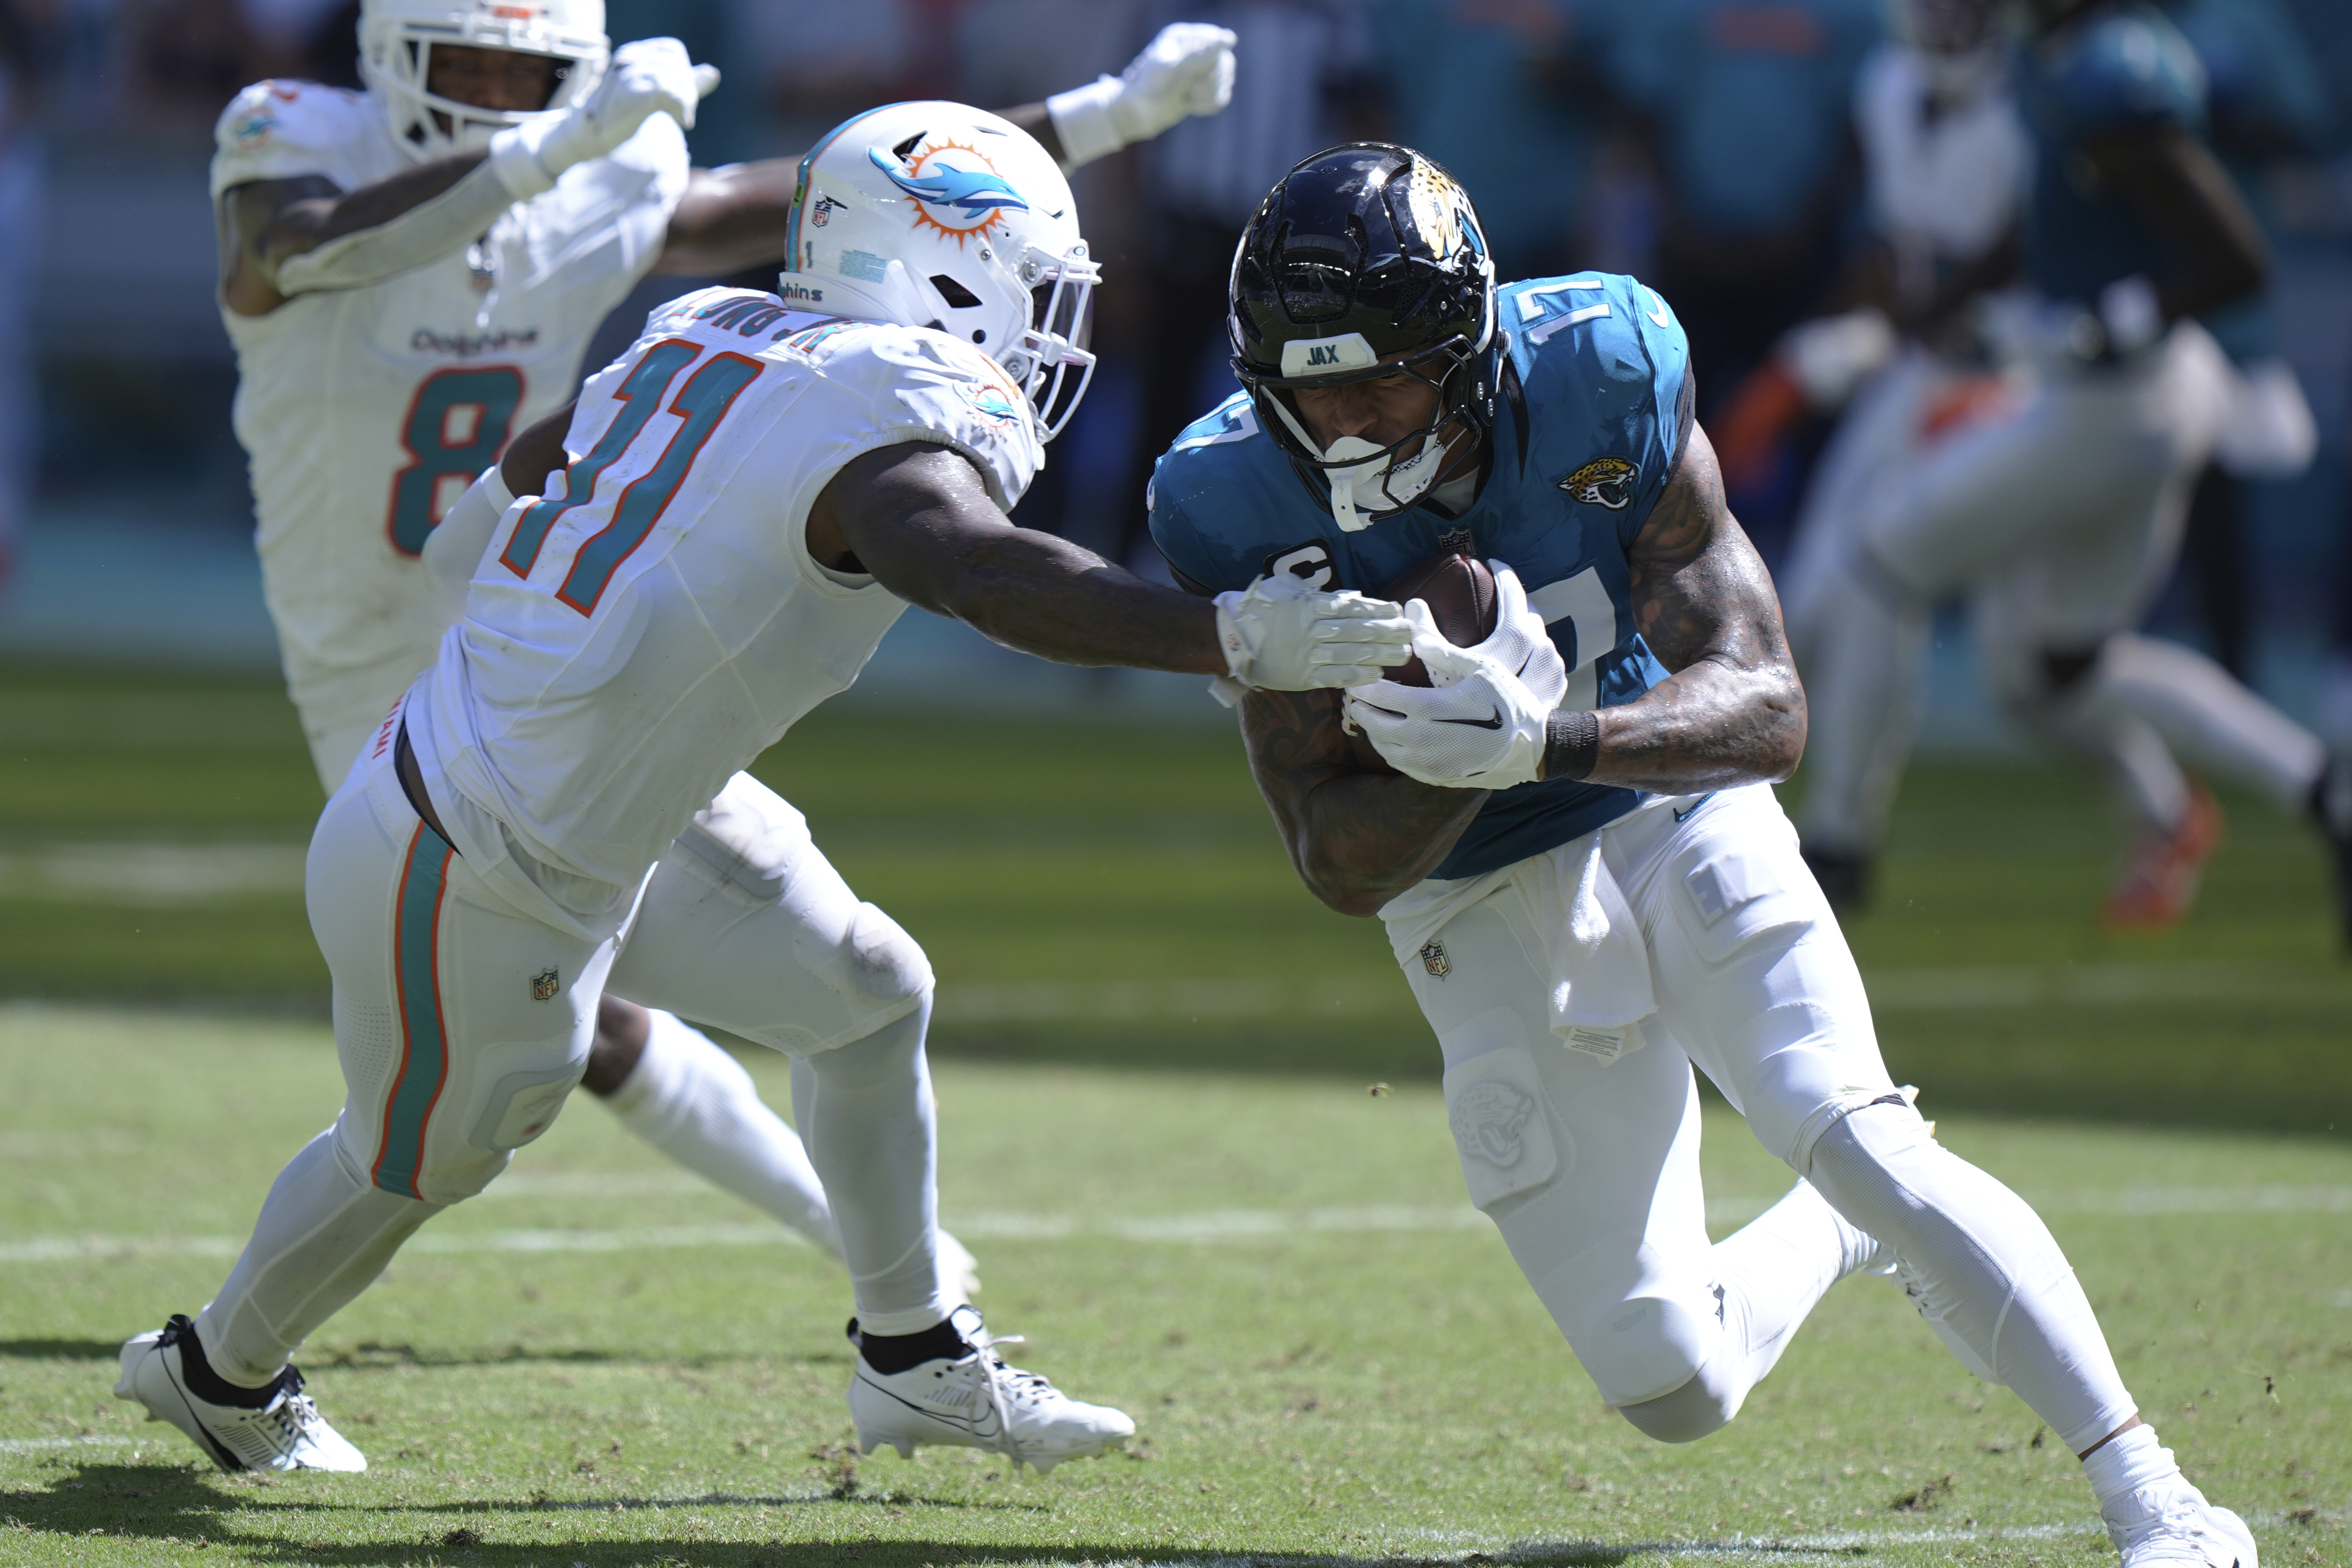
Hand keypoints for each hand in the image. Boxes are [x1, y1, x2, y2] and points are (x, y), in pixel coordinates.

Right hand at [501, 38, 718, 183]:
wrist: (588, 135)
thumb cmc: (619, 116)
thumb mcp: (655, 96)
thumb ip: (684, 84)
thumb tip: (714, 73)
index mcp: (633, 52)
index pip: (673, 51)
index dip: (683, 73)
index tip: (681, 100)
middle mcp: (630, 56)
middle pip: (677, 64)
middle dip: (688, 91)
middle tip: (682, 114)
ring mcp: (628, 71)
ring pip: (676, 77)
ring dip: (686, 102)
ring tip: (681, 120)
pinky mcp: (631, 90)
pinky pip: (670, 89)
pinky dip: (682, 107)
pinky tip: (681, 122)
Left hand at [1112, 23, 1237, 141]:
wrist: (1136, 113)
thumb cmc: (1147, 89)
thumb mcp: (1170, 71)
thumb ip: (1199, 55)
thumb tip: (1228, 39)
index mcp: (1184, 37)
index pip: (1216, 41)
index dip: (1210, 62)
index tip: (1191, 77)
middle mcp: (1195, 50)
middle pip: (1224, 63)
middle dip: (1206, 82)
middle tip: (1185, 89)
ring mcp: (1201, 69)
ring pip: (1225, 80)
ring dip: (1206, 95)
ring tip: (1186, 96)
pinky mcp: (1204, 88)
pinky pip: (1222, 97)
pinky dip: (1208, 105)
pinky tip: (1190, 104)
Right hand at [1214, 573, 1413, 690]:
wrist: (1229, 638)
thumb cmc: (1257, 610)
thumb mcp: (1285, 589)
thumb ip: (1317, 593)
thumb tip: (1351, 597)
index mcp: (1310, 606)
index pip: (1352, 607)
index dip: (1378, 609)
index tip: (1398, 610)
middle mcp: (1313, 630)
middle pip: (1359, 631)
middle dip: (1388, 632)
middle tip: (1411, 633)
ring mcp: (1309, 655)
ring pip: (1352, 654)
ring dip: (1381, 655)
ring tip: (1403, 655)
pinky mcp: (1303, 677)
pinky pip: (1336, 677)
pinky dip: (1358, 676)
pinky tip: (1378, 675)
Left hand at [1345, 565, 1563, 788]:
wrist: (1532, 748)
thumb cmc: (1508, 702)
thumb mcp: (1482, 669)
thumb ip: (1444, 653)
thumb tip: (1413, 636)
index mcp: (1436, 710)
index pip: (1387, 697)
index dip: (1368, 687)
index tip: (1357, 677)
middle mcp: (1428, 741)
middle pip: (1378, 726)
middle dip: (1363, 710)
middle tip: (1354, 696)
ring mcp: (1432, 764)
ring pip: (1386, 749)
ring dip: (1372, 732)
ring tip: (1368, 714)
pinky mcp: (1437, 778)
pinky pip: (1401, 765)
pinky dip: (1389, 750)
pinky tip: (1389, 737)